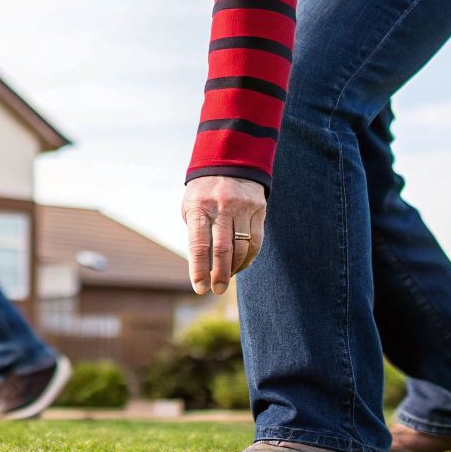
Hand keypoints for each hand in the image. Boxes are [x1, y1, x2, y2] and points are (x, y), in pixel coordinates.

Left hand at [181, 175, 266, 294]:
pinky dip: (248, 258)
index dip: (199, 269)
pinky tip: (240, 265)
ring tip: (226, 277)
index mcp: (199, 207)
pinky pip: (256, 241)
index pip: (198, 244)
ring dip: (234, 268)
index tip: (200, 288)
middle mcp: (222, 207)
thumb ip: (196, 233)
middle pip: (223, 249)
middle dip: (219, 274)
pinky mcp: (259, 209)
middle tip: (216, 289)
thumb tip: (202, 266)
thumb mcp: (191, 206)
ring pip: (242, 247)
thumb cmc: (204, 192)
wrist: (229, 162)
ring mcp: (243, 207)